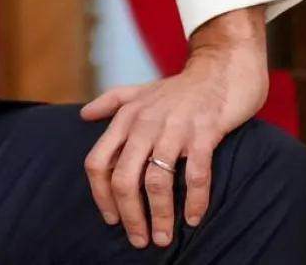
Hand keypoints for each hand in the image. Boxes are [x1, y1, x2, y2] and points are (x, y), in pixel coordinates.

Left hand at [80, 7, 268, 248]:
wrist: (222, 68)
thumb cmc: (180, 87)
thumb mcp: (140, 90)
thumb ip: (110, 102)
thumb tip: (83, 115)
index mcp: (125, 118)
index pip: (98, 162)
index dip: (100, 195)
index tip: (111, 218)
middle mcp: (144, 123)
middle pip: (123, 178)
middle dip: (129, 214)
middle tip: (138, 239)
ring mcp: (174, 128)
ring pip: (157, 182)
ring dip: (160, 215)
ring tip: (163, 237)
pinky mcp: (205, 132)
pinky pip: (196, 175)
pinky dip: (195, 201)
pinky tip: (195, 218)